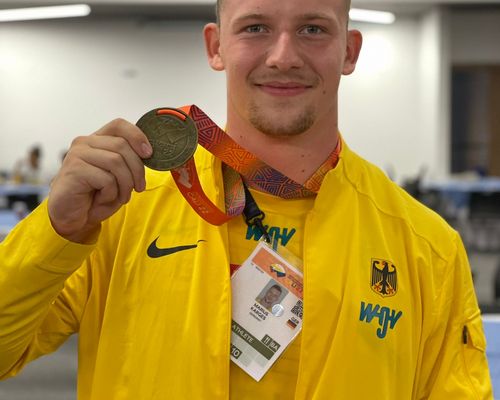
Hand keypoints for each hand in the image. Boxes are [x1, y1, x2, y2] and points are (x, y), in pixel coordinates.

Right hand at [48, 118, 151, 242]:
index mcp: (97, 140)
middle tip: (139, 188)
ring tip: (122, 197)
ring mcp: (77, 154)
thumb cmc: (97, 196)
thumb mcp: (118, 176)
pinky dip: (111, 193)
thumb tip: (148, 152)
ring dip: (126, 184)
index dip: (137, 136)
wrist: (72, 216)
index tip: (149, 154)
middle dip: (137, 170)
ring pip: (116, 162)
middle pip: (122, 146)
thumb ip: (129, 161)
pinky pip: (106, 179)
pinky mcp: (74, 169)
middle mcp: (85, 142)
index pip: (119, 125)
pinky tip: (103, 199)